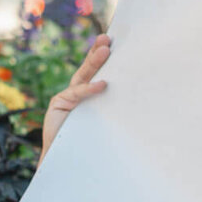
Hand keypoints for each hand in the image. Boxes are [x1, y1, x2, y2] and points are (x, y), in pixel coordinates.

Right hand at [39, 34, 110, 165]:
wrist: (65, 163)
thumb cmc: (89, 144)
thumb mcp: (105, 122)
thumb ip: (113, 108)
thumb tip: (143, 97)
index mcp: (88, 95)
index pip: (98, 72)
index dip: (103, 57)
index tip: (117, 43)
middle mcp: (76, 93)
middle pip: (89, 69)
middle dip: (98, 52)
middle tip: (109, 39)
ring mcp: (66, 97)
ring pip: (82, 77)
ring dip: (93, 61)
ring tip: (105, 49)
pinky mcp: (58, 104)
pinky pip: (77, 94)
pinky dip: (90, 89)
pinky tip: (102, 84)